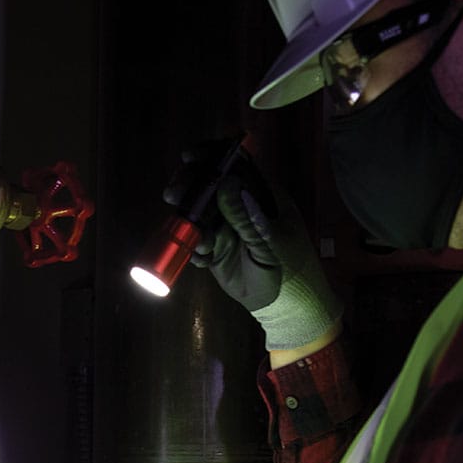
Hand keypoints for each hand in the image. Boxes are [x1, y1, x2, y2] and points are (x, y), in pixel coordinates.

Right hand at [164, 145, 341, 350]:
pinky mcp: (215, 250)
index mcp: (261, 196)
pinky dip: (193, 247)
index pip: (235, 165)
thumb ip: (246, 216)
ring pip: (199, 213)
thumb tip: (227, 182)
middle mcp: (240, 207)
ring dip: (186, 218)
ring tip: (180, 228)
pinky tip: (200, 258)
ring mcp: (227, 228)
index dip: (211, 157)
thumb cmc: (288, 269)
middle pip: (210, 186)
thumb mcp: (268, 242)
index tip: (190, 157)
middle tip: (173, 194)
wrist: (284, 306)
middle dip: (190, 188)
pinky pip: (197, 242)